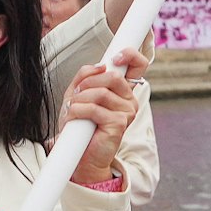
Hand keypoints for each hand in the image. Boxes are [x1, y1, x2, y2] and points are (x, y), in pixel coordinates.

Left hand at [63, 47, 147, 185]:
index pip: (138, 65)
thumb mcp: (79, 95)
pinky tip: (73, 117)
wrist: (81, 156)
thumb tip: (99, 66)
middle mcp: (130, 100)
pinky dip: (77, 111)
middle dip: (88, 83)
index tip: (116, 57)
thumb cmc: (81, 126)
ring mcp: (127, 112)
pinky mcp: (119, 124)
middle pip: (112, 76)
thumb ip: (86, 76)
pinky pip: (94, 108)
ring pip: (100, 92)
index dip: (131, 55)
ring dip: (79, 100)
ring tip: (72, 109)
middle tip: (76, 94)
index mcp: (123, 91)